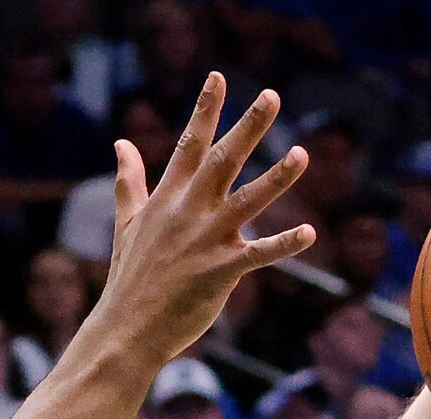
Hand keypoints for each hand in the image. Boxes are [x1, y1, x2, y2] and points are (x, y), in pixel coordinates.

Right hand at [88, 76, 318, 367]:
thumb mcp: (127, 222)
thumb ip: (129, 181)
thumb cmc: (131, 277)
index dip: (206, 110)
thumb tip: (121, 143)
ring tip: (303, 153)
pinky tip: (309, 232)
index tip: (220, 77)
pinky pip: (259, 254)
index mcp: (168, 197)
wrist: (126, 328)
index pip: (190, 143)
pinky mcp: (221, 271)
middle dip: (249, 126)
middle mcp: (189, 211)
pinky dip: (285, 244)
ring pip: (248, 200)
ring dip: (277, 177)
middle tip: (272, 96)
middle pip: (223, 159)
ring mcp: (206, 239)